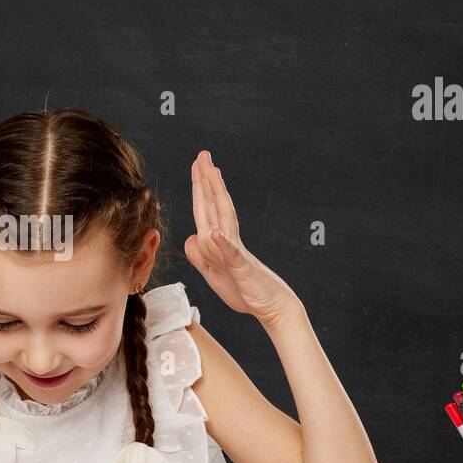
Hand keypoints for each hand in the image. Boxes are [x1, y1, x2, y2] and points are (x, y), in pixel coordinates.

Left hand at [184, 150, 300, 328]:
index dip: (200, 189)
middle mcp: (228, 241)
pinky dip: (224, 242)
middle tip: (203, 155)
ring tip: (212, 174)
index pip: (207, 210)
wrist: (271, 307)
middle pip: (215, 205)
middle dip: (207, 180)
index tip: (197, 166)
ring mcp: (236, 252)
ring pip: (224, 219)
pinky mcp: (242, 268)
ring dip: (217, 196)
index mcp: (219, 242)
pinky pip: (232, 254)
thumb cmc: (245, 291)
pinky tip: (217, 230)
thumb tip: (191, 237)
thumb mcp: (215, 275)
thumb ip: (201, 257)